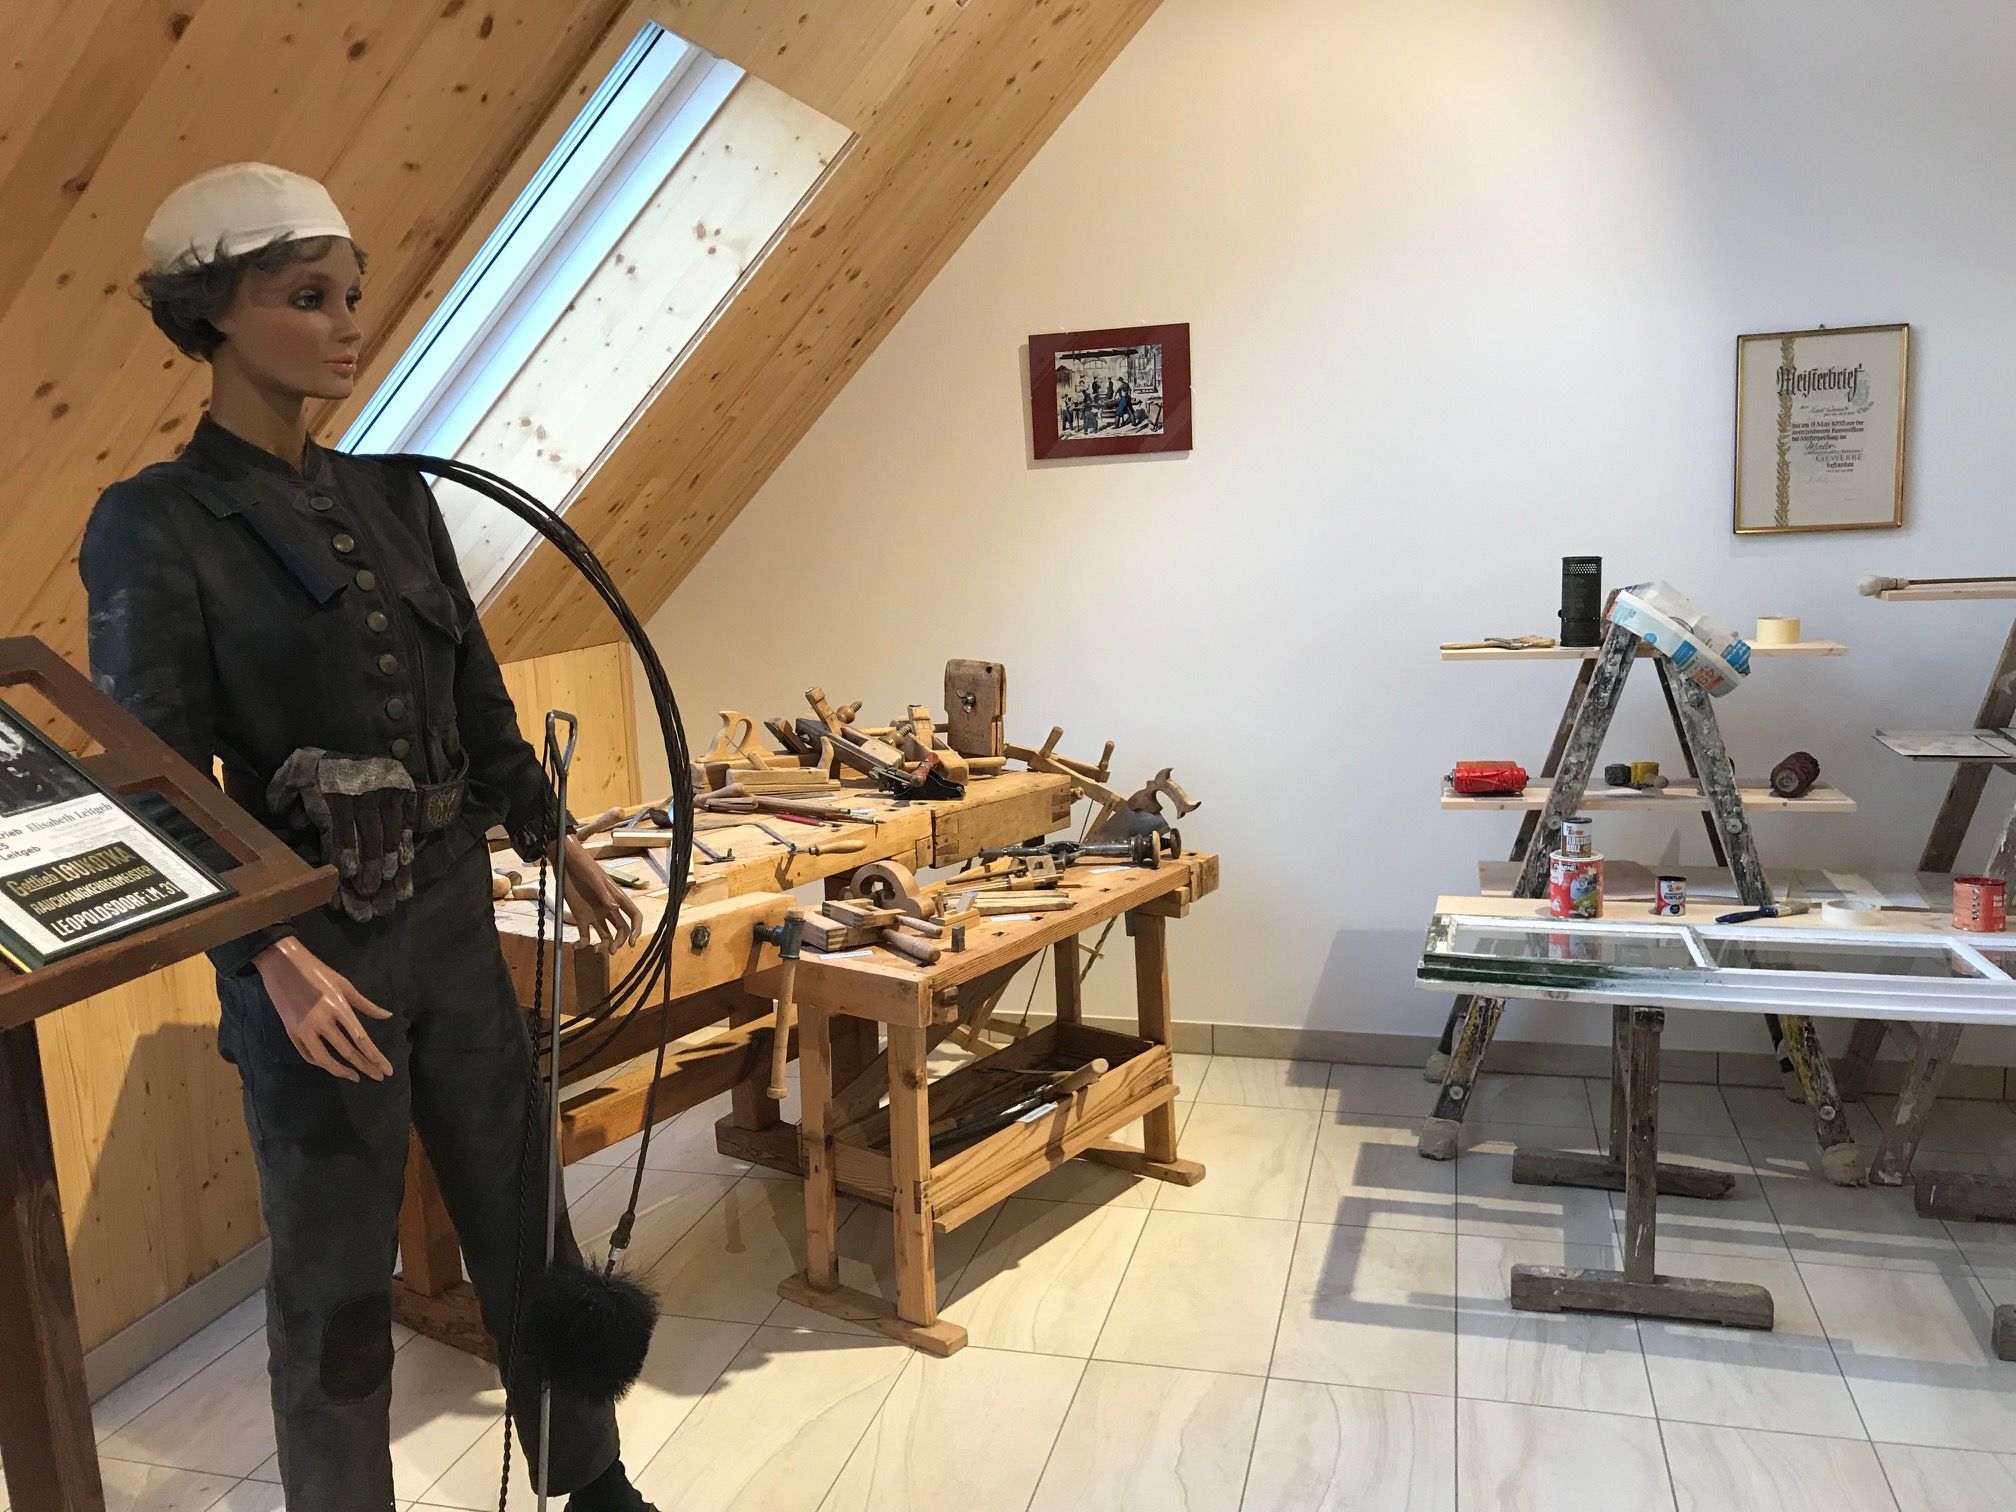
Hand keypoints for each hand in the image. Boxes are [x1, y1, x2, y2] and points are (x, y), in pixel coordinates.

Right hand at [253, 937, 394, 1081]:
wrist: (282, 965)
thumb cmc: (319, 973)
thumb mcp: (345, 985)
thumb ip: (366, 1005)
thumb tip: (388, 1016)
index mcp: (338, 1007)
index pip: (360, 1038)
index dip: (375, 1056)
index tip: (386, 1070)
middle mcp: (322, 1021)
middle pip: (346, 1051)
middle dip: (365, 1066)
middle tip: (379, 1077)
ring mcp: (304, 1029)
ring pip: (324, 1059)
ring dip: (342, 1071)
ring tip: (357, 1077)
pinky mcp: (291, 1032)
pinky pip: (308, 1054)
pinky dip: (321, 1063)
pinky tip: (334, 1066)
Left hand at [561, 835, 643, 952]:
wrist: (564, 861)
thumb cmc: (583, 865)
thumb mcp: (593, 877)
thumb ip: (603, 893)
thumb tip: (615, 909)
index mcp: (616, 898)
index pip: (634, 915)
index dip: (636, 929)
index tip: (632, 942)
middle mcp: (608, 909)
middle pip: (620, 930)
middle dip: (618, 942)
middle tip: (610, 950)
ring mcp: (594, 914)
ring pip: (605, 936)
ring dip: (603, 946)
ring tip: (594, 949)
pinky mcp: (580, 917)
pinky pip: (584, 936)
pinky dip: (582, 944)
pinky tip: (576, 946)